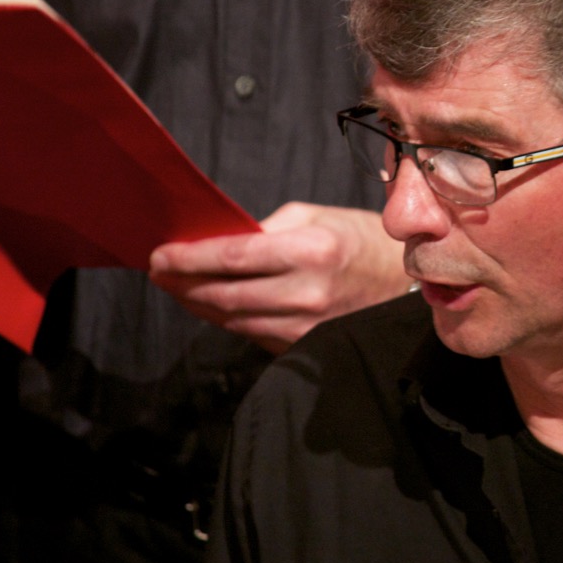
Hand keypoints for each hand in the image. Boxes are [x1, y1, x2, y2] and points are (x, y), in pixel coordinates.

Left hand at [149, 202, 409, 354]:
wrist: (405, 282)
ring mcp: (308, 326)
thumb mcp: (316, 216)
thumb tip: (217, 243)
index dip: (189, 258)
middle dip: (183, 283)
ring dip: (198, 304)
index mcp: (312, 251)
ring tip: (177, 287)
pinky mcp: (306, 346)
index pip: (233, 257)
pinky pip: (252, 333)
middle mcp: (309, 293)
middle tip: (158, 271)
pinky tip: (211, 304)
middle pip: (225, 294)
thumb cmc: (359, 240)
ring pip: (234, 319)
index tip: (159, 255)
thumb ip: (266, 229)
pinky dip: (226, 319)